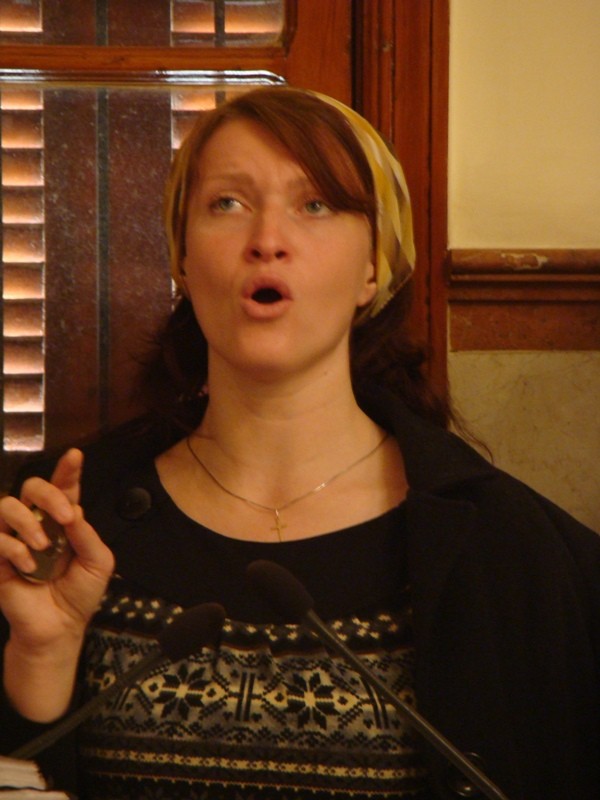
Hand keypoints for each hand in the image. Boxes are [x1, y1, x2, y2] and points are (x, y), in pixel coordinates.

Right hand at [0, 448, 113, 656]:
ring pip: (7, 506)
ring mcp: (15, 539)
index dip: (67, 470)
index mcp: (64, 520)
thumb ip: (87, 534)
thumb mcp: (97, 562)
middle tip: (64, 516)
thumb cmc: (80, 594)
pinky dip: (15, 550)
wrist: (60, 628)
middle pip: (31, 487)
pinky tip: (29, 567)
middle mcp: (38, 523)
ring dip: (28, 522)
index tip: (75, 456)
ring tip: (43, 546)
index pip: (64, 488)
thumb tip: (73, 510)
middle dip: (48, 494)